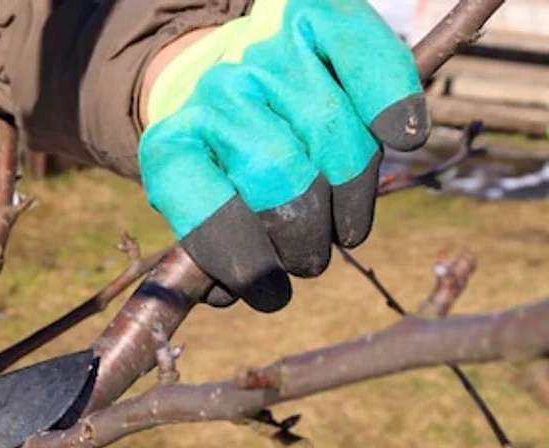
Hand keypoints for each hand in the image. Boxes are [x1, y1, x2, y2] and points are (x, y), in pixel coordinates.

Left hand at [138, 0, 429, 310]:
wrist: (223, 68)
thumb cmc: (222, 158)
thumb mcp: (200, 203)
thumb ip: (211, 251)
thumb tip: (232, 296)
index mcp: (172, 146)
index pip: (209, 215)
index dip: (245, 264)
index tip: (270, 295)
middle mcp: (215, 93)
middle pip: (282, 181)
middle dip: (304, 239)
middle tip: (312, 261)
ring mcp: (267, 51)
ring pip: (335, 139)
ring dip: (351, 202)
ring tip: (345, 228)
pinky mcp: (319, 15)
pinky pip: (373, 68)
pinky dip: (393, 109)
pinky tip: (400, 141)